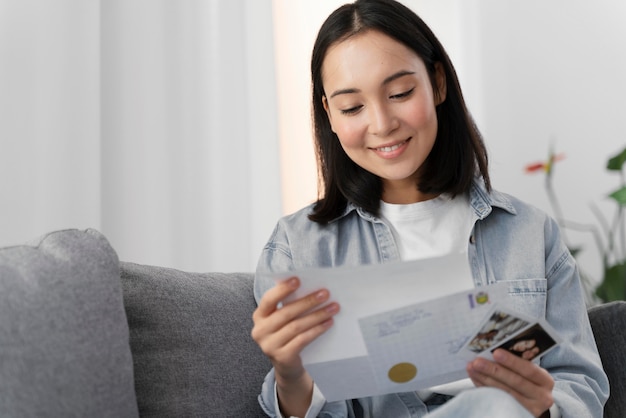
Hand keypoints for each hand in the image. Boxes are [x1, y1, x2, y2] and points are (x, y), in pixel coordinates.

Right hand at [251, 277, 339, 416]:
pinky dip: (317, 330)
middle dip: (308, 301)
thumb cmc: (286, 335)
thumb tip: (310, 286)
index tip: (298, 280)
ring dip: (317, 315)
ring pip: (296, 326)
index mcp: (259, 316)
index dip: (282, 289)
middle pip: (286, 312)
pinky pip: (302, 340)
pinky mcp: (282, 357)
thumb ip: (288, 305)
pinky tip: (328, 323)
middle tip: (325, 294)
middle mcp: (260, 331)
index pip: (268, 299)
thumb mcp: (282, 320)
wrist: (286, 365)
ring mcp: (269, 345)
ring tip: (332, 308)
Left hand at [466, 348, 553, 416]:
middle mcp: (541, 396)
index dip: (512, 361)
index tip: (496, 352)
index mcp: (545, 381)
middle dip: (494, 370)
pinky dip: (484, 388)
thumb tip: (493, 350)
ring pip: (504, 393)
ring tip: (472, 368)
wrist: (533, 404)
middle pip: (515, 382)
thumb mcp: (530, 373)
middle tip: (477, 361)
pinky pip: (498, 401)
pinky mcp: (518, 414)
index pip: (529, 370)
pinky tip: (476, 379)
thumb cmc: (528, 381)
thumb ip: (518, 363)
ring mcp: (530, 409)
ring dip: (485, 379)